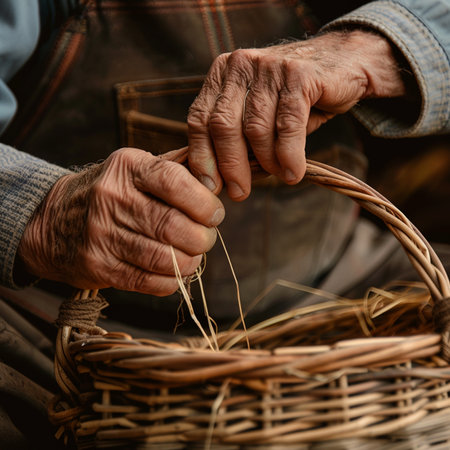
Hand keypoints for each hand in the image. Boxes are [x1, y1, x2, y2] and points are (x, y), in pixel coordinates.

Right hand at [16, 148, 224, 295]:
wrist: (54, 220)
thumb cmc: (112, 193)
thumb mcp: (137, 168)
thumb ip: (178, 168)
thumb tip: (221, 178)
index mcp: (127, 167)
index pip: (174, 181)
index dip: (204, 203)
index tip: (214, 214)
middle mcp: (111, 198)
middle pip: (173, 225)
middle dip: (202, 238)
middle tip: (206, 239)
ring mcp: (102, 235)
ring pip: (164, 258)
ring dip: (190, 262)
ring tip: (193, 256)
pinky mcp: (99, 266)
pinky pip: (149, 281)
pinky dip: (172, 281)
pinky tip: (175, 272)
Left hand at [188, 30, 405, 199]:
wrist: (344, 63)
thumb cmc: (295, 98)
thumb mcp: (258, 113)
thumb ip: (237, 138)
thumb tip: (217, 180)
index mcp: (223, 74)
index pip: (199, 119)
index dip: (202, 156)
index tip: (210, 186)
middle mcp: (241, 65)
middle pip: (223, 126)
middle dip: (230, 166)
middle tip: (240, 193)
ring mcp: (269, 67)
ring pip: (255, 129)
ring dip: (266, 162)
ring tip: (278, 175)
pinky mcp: (298, 75)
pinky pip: (287, 125)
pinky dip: (289, 155)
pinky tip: (293, 172)